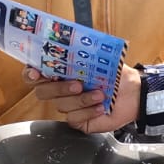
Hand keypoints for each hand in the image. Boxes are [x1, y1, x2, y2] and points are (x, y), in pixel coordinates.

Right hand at [24, 63, 139, 133]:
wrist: (134, 93)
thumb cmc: (116, 75)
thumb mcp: (100, 58)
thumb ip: (83, 53)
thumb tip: (72, 43)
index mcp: (61, 72)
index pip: (34, 73)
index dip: (30, 74)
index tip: (36, 72)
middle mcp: (60, 89)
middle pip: (42, 92)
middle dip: (59, 88)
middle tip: (78, 84)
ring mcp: (68, 106)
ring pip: (61, 105)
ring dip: (81, 100)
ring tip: (100, 95)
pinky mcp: (78, 121)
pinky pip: (73, 119)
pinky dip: (88, 112)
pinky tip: (100, 107)